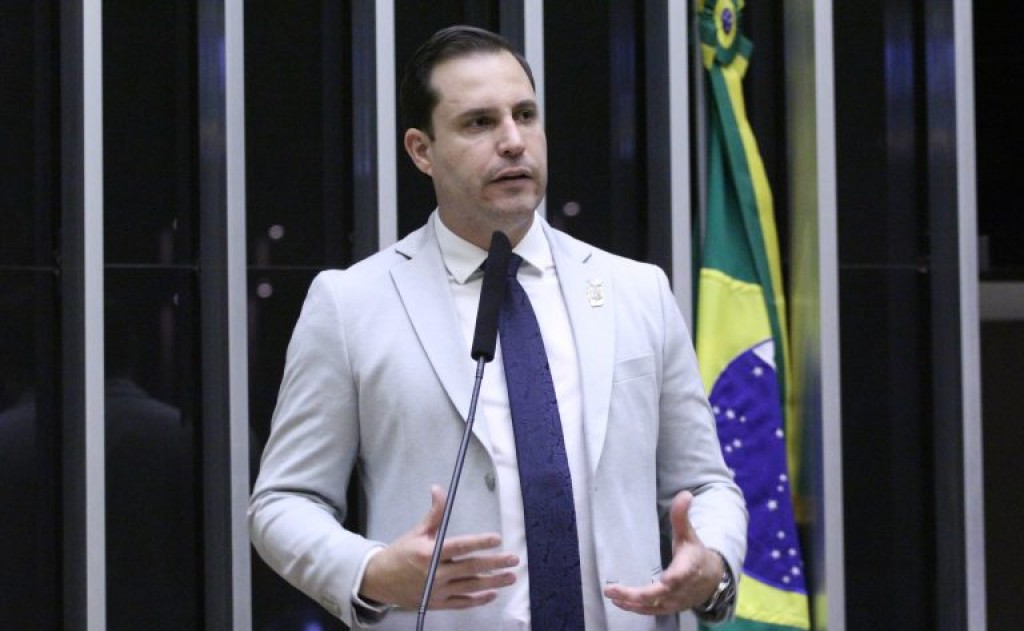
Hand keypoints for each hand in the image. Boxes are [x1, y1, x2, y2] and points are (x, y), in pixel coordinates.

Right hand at [358, 485, 518, 609]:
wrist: (379, 581)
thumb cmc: (400, 553)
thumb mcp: (416, 532)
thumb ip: (434, 514)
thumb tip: (439, 489)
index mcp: (429, 553)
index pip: (460, 547)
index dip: (479, 542)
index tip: (497, 538)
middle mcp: (435, 574)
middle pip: (471, 568)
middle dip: (495, 563)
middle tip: (513, 559)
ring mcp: (437, 591)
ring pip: (471, 587)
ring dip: (493, 582)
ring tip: (510, 576)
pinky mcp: (437, 603)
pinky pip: (462, 603)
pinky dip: (478, 600)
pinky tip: (493, 594)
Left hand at [604, 491, 723, 614]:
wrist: (710, 578)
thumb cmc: (694, 552)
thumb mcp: (688, 534)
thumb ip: (682, 516)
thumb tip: (685, 494)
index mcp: (688, 567)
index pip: (681, 576)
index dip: (674, 580)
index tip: (664, 581)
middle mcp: (682, 588)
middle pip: (660, 595)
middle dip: (637, 594)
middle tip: (612, 590)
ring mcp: (675, 601)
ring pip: (653, 606)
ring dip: (631, 603)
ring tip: (611, 595)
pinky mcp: (669, 608)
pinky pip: (652, 611)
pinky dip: (636, 609)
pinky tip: (620, 603)